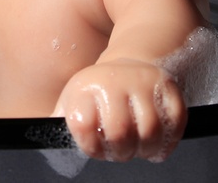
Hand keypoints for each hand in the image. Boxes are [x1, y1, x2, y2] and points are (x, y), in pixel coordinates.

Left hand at [53, 59, 186, 161]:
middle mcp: (114, 81)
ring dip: (145, 150)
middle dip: (120, 152)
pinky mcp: (168, 89)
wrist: (129, 65)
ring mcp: (143, 83)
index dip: (89, 146)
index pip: (83, 126)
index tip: (95, 147)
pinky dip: (167, 142)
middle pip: (119, 133)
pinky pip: (174, 124)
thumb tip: (42, 133)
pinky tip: (157, 144)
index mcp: (86, 86)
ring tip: (139, 149)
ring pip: (149, 131)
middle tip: (121, 152)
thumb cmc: (98, 93)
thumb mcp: (73, 100)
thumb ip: (60, 119)